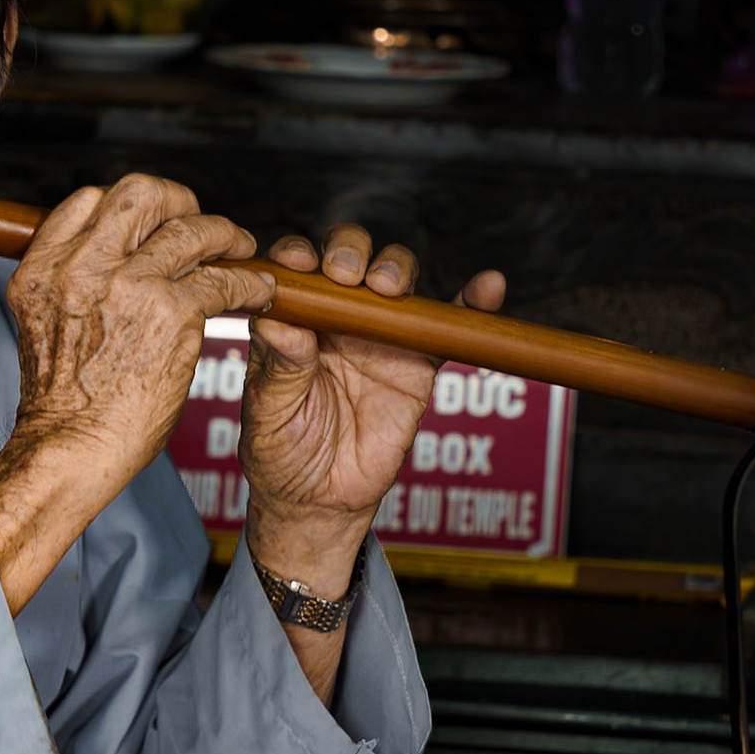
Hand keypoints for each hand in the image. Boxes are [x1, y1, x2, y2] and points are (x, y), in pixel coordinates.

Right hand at [6, 175, 275, 489]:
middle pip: (140, 194)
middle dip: (179, 201)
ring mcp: (127, 283)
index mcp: (42, 268)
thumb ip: (70, 288)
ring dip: (224, 234)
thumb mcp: (43, 326)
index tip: (151, 225)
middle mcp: (81, 265)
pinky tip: (259, 292)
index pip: (90, 201)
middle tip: (199, 222)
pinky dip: (249, 282)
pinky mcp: (171, 311)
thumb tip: (112, 272)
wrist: (69, 449)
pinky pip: (223, 278)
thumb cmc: (61, 406)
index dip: (129, 208)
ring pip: (190, 228)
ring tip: (241, 248)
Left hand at [241, 223, 505, 594]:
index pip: (295, 273)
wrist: (321, 499)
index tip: (299, 261)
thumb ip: (279, 368)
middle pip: (348, 261)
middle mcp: (333, 319)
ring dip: (395, 269)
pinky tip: (486, 286)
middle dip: (349, 254)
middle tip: (348, 275)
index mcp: (290, 322)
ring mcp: (377, 336)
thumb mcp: (268, 414)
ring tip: (389, 286)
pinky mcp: (417, 363)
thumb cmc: (281, 452)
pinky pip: (446, 327)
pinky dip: (470, 304)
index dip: (298, 256)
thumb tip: (279, 322)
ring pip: (394, 280)